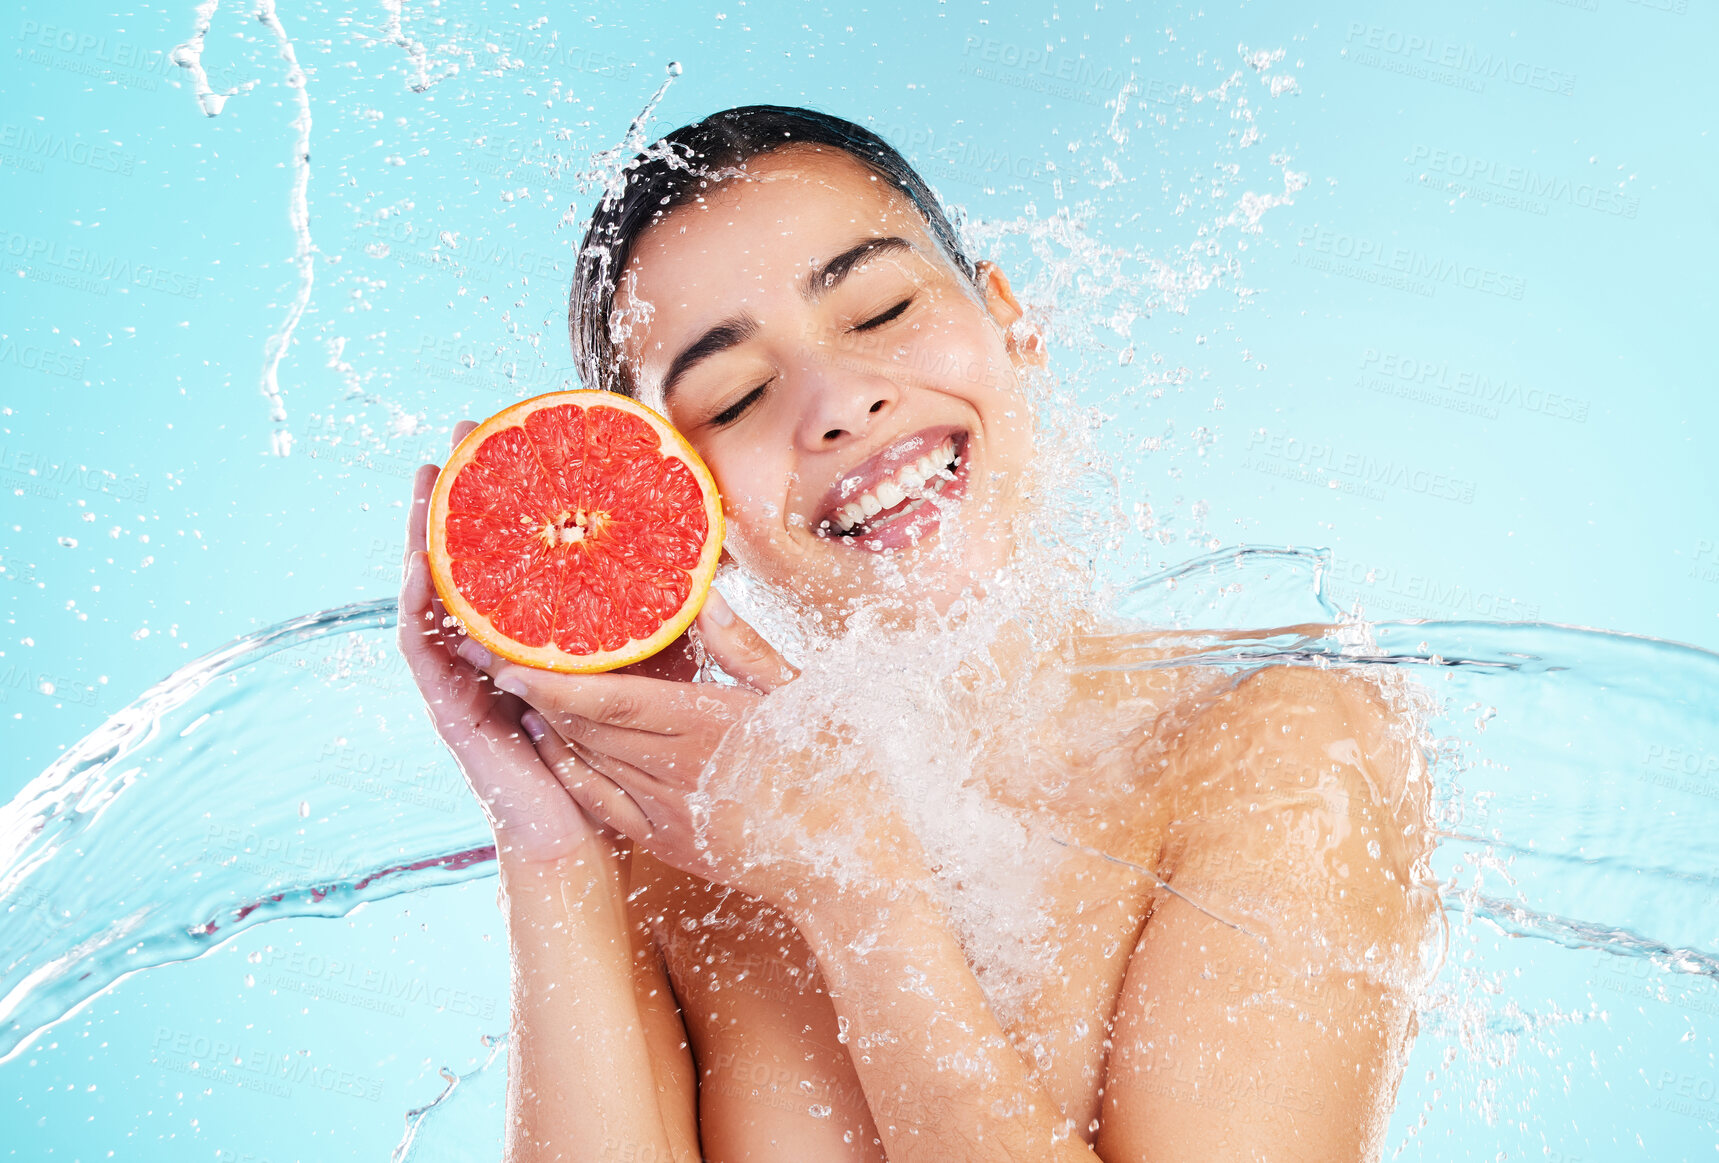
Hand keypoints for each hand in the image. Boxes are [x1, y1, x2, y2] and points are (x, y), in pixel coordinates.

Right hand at [398, 421, 642, 864]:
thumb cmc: (619, 755)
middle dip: (463, 497)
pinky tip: (422, 563)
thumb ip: (659, 624)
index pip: (512, 557)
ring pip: (436, 591)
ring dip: (428, 534)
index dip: (511, 503)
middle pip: (467, 560)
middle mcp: (487, 649)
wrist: (590, 833)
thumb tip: (701, 566)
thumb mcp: (647, 671)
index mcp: (528, 638)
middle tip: (463, 437)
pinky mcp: (450, 708)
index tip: (517, 442)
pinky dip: (420, 603)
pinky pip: (425, 648)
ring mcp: (463, 677)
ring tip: (430, 481)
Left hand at [459, 598, 927, 909]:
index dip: (553, 679)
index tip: (508, 654)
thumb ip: (744, 648)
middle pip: (587, 729)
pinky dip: (572, 774)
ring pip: (590, 764)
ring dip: (549, 728)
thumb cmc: (844, 773)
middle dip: (535, 694)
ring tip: (515, 691)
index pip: (610, 700)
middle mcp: (677, 772)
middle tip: (493, 656)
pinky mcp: (671, 843)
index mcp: (709, 727)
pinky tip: (554, 749)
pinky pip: (604, 804)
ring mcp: (669, 814)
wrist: (854, 873)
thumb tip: (701, 597)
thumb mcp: (805, 695)